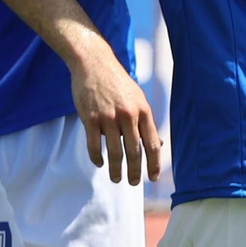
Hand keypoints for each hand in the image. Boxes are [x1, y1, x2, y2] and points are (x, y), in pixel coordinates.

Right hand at [71, 45, 161, 185]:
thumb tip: (155, 145)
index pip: (152, 144)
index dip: (153, 164)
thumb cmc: (117, 82)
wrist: (93, 63)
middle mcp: (128, 115)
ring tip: (116, 178)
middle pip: (134, 152)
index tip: (152, 178)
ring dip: (116, 170)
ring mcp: (108, 117)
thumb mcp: (137, 97)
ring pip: (115, 152)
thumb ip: (143, 120)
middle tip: (133, 183)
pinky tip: (100, 163)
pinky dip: (97, 158)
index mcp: (143, 110)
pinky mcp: (90, 118)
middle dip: (135, 172)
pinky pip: (95, 146)